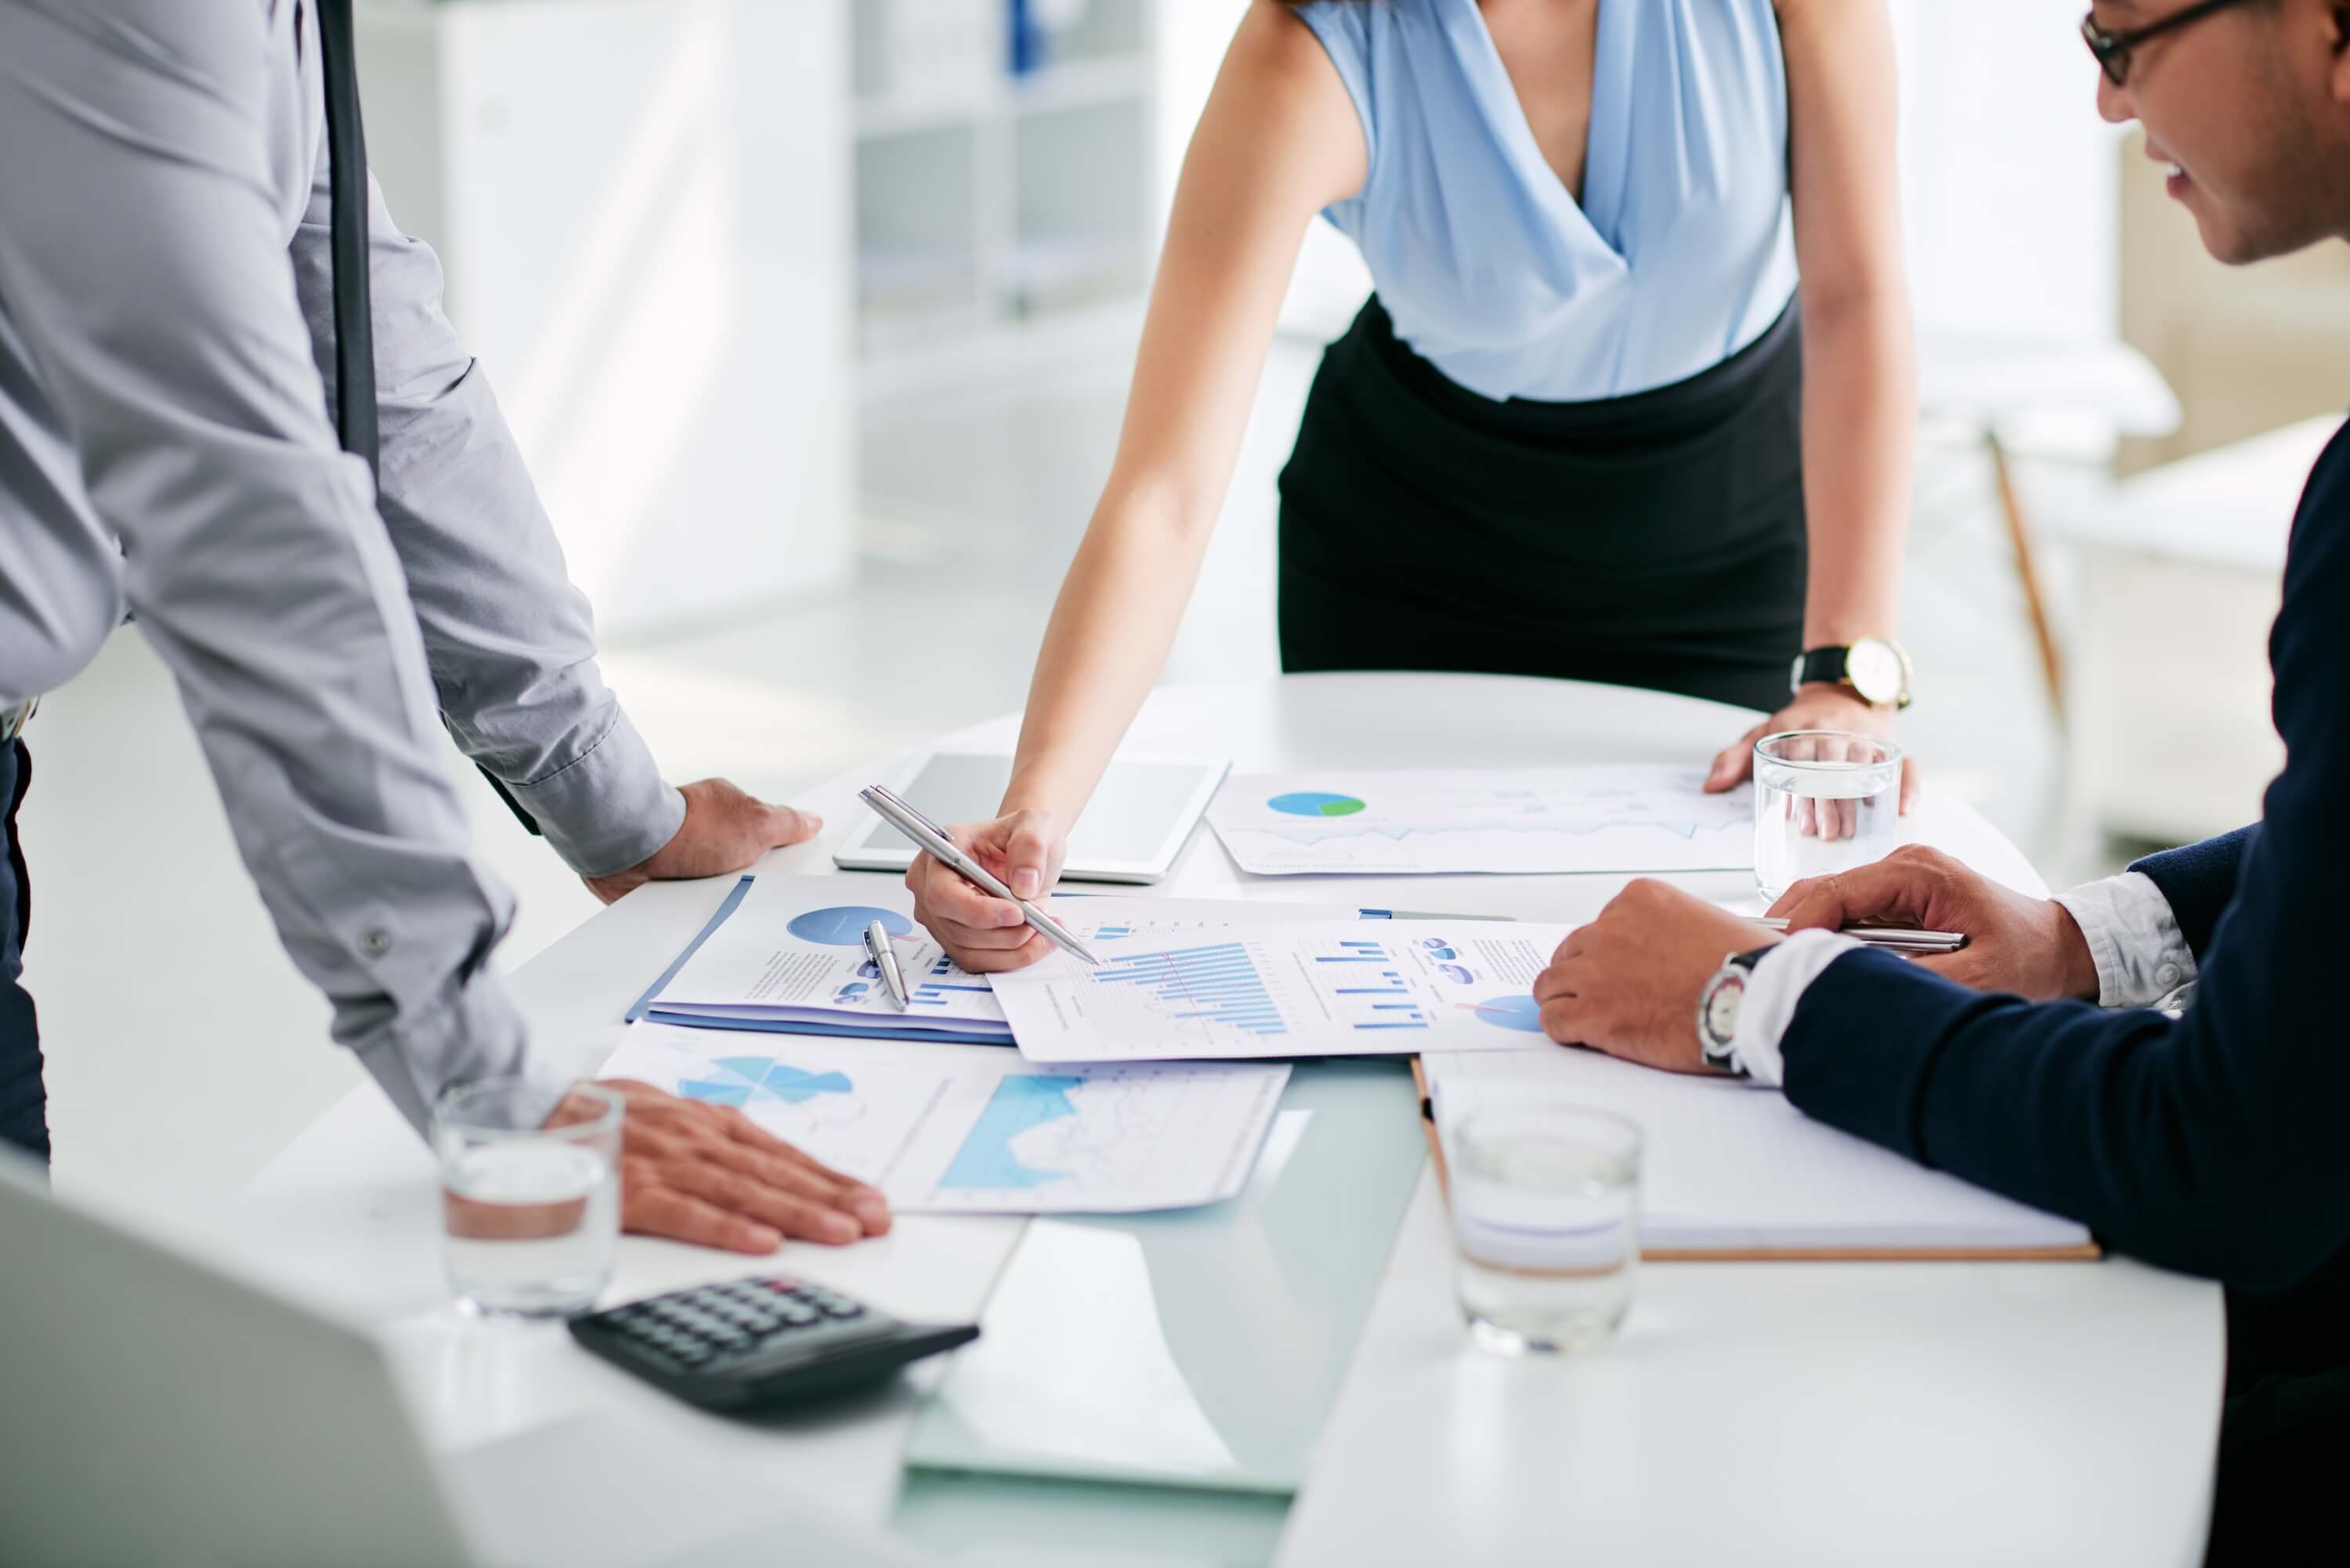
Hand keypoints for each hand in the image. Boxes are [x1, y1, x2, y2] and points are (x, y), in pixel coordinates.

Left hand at [583, 779, 821, 903]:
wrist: (633, 849)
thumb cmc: (689, 830)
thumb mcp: (757, 824)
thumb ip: (787, 824)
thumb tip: (812, 820)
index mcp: (729, 810)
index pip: (764, 835)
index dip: (776, 856)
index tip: (784, 876)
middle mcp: (704, 830)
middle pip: (741, 863)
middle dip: (748, 880)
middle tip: (754, 894)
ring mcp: (680, 853)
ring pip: (713, 884)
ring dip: (719, 895)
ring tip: (725, 907)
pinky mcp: (658, 878)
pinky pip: (685, 898)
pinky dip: (691, 905)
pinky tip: (697, 909)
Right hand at [595, 1081, 890, 1253]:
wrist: (522, 1114)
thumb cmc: (598, 1124)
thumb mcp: (665, 1125)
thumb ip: (711, 1147)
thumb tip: (768, 1170)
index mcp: (706, 1125)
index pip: (781, 1155)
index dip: (831, 1179)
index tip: (874, 1200)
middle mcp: (694, 1138)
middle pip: (774, 1172)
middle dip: (831, 1198)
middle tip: (876, 1221)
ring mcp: (663, 1163)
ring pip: (743, 1190)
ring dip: (796, 1212)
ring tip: (840, 1233)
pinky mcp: (627, 1191)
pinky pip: (685, 1212)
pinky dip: (725, 1226)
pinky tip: (761, 1242)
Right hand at [904, 809, 1066, 972]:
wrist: (1026, 854)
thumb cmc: (1021, 836)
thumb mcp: (1036, 826)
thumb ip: (1031, 846)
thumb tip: (1023, 883)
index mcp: (942, 851)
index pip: (942, 893)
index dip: (978, 911)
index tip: (1017, 912)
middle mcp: (930, 885)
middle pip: (956, 927)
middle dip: (1004, 932)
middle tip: (1039, 920)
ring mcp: (939, 916)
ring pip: (968, 950)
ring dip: (1011, 947)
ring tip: (1042, 928)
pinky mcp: (954, 937)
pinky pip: (977, 961)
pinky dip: (1011, 957)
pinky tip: (1035, 940)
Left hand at [1532, 880, 1774, 1073]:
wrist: (1754, 1000)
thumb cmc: (1749, 967)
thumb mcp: (1712, 922)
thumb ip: (1679, 929)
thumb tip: (1677, 950)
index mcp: (1641, 900)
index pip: (1604, 923)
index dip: (1611, 953)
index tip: (1625, 971)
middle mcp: (1611, 928)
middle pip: (1573, 951)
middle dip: (1585, 974)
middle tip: (1605, 997)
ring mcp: (1596, 970)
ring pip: (1552, 983)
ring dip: (1565, 1000)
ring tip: (1585, 1018)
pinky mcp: (1591, 1012)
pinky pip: (1554, 1019)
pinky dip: (1563, 1029)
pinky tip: (1582, 1036)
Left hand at [1704, 683, 1922, 820]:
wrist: (1842, 690)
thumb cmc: (1799, 722)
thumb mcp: (1762, 732)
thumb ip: (1736, 758)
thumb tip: (1711, 786)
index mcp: (1802, 730)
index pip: (1800, 760)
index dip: (1798, 789)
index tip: (1794, 817)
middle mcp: (1835, 733)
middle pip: (1833, 768)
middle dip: (1828, 801)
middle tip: (1824, 833)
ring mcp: (1866, 739)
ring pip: (1865, 767)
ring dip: (1857, 799)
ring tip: (1849, 830)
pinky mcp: (1890, 745)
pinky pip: (1906, 763)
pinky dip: (1907, 784)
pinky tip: (1903, 809)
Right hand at [1769, 844, 2098, 1000]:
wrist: (2062, 947)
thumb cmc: (2028, 959)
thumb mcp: (1973, 979)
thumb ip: (1908, 979)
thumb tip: (1847, 986)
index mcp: (1918, 874)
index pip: (1835, 892)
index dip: (1798, 926)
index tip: (1773, 962)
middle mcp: (1902, 866)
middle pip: (1820, 890)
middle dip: (1788, 928)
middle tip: (1762, 968)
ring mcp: (1898, 878)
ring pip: (1828, 901)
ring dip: (1806, 934)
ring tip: (1783, 970)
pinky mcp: (1898, 895)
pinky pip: (1847, 911)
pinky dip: (1826, 935)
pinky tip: (1814, 962)